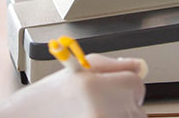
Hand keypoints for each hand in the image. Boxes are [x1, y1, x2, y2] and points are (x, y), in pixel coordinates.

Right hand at [0, 55, 146, 117]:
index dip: (123, 83)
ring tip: (89, 113)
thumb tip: (138, 67)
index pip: (136, 83)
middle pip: (136, 106)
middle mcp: (100, 112)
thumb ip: (112, 66)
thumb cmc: (39, 103)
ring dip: (117, 116)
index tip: (111, 87)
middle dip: (121, 103)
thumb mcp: (73, 72)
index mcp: (93, 87)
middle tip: (95, 103)